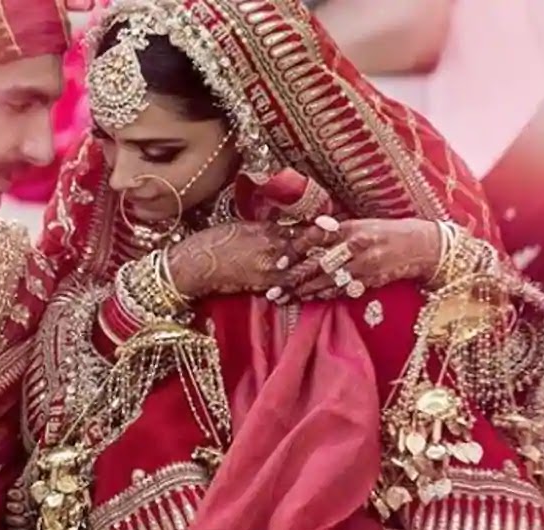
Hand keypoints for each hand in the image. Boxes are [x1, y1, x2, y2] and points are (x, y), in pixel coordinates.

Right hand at [166, 220, 331, 298]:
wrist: (195, 266)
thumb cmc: (215, 240)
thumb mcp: (245, 226)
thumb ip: (271, 228)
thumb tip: (292, 226)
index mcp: (269, 234)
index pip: (303, 230)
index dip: (322, 229)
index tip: (336, 226)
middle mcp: (274, 255)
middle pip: (310, 253)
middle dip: (329, 250)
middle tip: (348, 247)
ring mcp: (270, 274)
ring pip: (304, 273)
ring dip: (321, 271)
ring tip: (339, 269)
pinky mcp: (264, 288)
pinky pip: (289, 288)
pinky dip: (303, 286)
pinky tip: (315, 287)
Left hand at [285, 218, 440, 299]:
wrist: (423, 246)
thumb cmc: (387, 232)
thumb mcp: (361, 223)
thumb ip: (335, 229)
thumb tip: (307, 231)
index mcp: (351, 227)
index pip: (316, 237)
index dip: (295, 250)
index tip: (281, 263)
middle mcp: (357, 245)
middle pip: (317, 264)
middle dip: (294, 279)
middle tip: (273, 289)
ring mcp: (365, 266)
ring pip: (327, 281)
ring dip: (304, 291)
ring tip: (285, 298)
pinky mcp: (372, 281)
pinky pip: (342, 290)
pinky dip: (324, 295)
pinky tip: (309, 299)